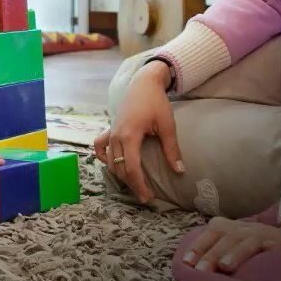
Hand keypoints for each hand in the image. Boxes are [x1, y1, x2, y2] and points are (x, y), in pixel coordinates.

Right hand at [93, 60, 183, 203]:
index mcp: (129, 136)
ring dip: (121, 174)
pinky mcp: (109, 129)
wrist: (144, 83)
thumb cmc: (156, 102)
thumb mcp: (167, 125)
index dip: (139, 186)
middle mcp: (116, 136)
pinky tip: (114, 164)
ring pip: (110, 162)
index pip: (131, 169)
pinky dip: (105, 159)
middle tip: (145, 194)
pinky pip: (101, 148)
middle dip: (132, 184)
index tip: (149, 197)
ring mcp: (110, 133)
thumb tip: (179, 171)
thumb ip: (171, 149)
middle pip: (120, 169)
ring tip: (135, 182)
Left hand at [183, 216, 280, 273]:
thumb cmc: (256, 249)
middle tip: (201, 271)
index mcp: (231, 228)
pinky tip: (263, 257)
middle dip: (212, 254)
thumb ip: (217, 256)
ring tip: (225, 267)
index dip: (198, 246)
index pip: (211, 232)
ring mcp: (266, 234)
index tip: (186, 263)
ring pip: (248, 241)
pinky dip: (269, 249)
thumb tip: (193, 276)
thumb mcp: (234, 248)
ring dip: (235, 253)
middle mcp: (247, 228)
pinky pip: (276, 245)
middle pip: (226, 237)